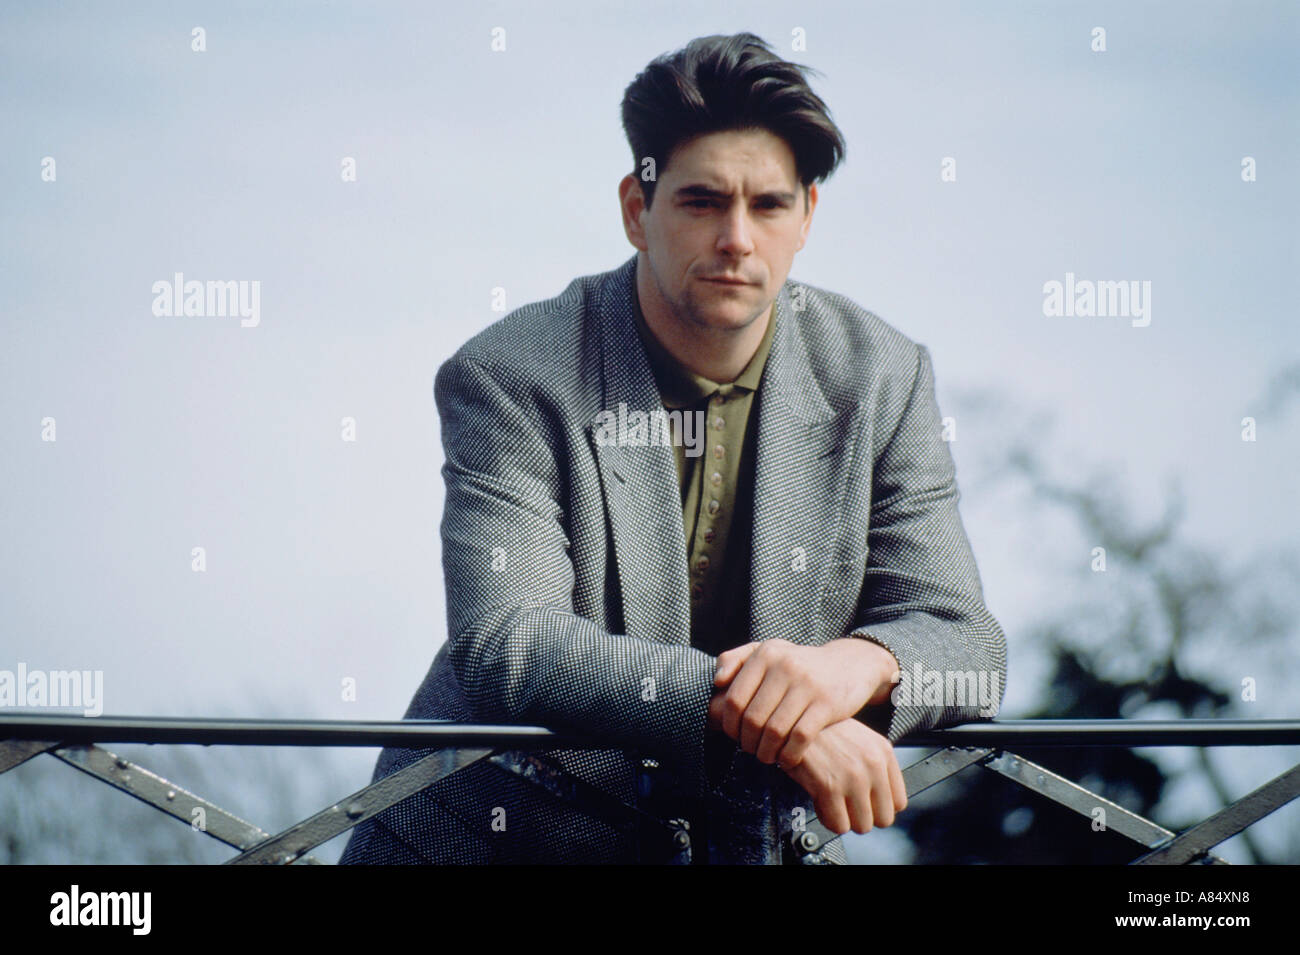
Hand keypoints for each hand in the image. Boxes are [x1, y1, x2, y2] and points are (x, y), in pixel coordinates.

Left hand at [709, 637, 897, 767]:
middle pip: (752, 719)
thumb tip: (717, 681)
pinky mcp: (827, 704)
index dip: (729, 724)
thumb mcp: (770, 651)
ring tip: (767, 756)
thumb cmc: (800, 664)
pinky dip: (789, 755)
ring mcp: (807, 685)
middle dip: (747, 742)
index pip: (734, 699)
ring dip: (766, 752)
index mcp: (766, 654)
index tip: (735, 736)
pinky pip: (799, 738)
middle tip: (751, 750)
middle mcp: (785, 666)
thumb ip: (736, 659)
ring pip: (774, 731)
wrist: (851, 663)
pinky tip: (787, 759)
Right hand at [780, 717, 907, 833]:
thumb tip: (880, 796)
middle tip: (850, 807)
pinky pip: (839, 825)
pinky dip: (829, 820)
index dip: (880, 806)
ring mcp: (853, 778)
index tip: (869, 804)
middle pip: (883, 819)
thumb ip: (875, 764)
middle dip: (864, 816)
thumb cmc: (824, 730)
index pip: (899, 802)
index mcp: (883, 753)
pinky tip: (822, 804)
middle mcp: (872, 766)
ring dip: (847, 819)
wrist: (796, 721)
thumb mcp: (861, 738)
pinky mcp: (829, 787)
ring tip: (835, 804)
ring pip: (862, 826)